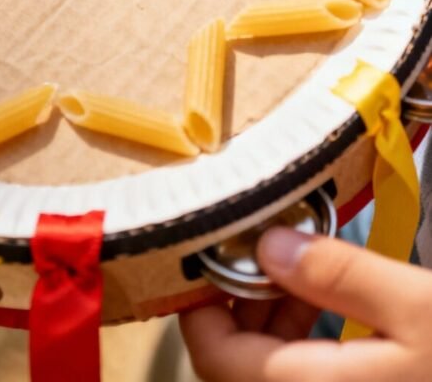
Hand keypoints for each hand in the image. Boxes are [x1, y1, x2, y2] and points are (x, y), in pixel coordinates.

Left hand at [181, 227, 431, 380]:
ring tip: (301, 277)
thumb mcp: (419, 305)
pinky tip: (331, 316)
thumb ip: (338, 273)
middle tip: (267, 252)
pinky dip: (303, 353)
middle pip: (237, 372)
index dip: (202, 301)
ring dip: (272, 329)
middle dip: (243, 306)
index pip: (214, 358)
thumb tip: (270, 244)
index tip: (216, 251)